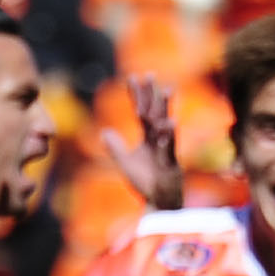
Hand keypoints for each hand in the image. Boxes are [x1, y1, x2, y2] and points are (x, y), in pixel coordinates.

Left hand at [104, 75, 182, 209]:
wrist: (160, 201)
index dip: (136, 96)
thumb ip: (116, 148)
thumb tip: (104, 132)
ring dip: (165, 108)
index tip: (133, 77)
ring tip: (167, 90)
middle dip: (152, 94)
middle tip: (150, 74)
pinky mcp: (170, 162)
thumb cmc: (145, 182)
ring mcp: (165, 149)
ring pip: (165, 124)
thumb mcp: (126, 163)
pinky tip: (170, 122)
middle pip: (154, 112)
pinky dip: (169, 135)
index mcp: (148, 138)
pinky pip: (170, 146)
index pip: (141, 112)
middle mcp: (158, 139)